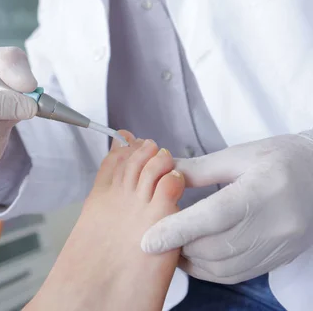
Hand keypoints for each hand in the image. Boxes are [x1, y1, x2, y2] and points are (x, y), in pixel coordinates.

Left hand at [141, 133, 312, 283]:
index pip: (214, 216)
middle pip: (216, 246)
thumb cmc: (278, 156)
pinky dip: (211, 269)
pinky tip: (196, 254)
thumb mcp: (238, 154)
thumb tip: (162, 172)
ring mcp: (279, 245)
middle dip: (180, 245)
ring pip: (225, 267)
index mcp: (262, 189)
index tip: (148, 239)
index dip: (178, 229)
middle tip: (156, 235)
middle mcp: (275, 224)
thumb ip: (199, 169)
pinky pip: (238, 273)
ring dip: (193, 261)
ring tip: (172, 245)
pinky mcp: (280, 258)